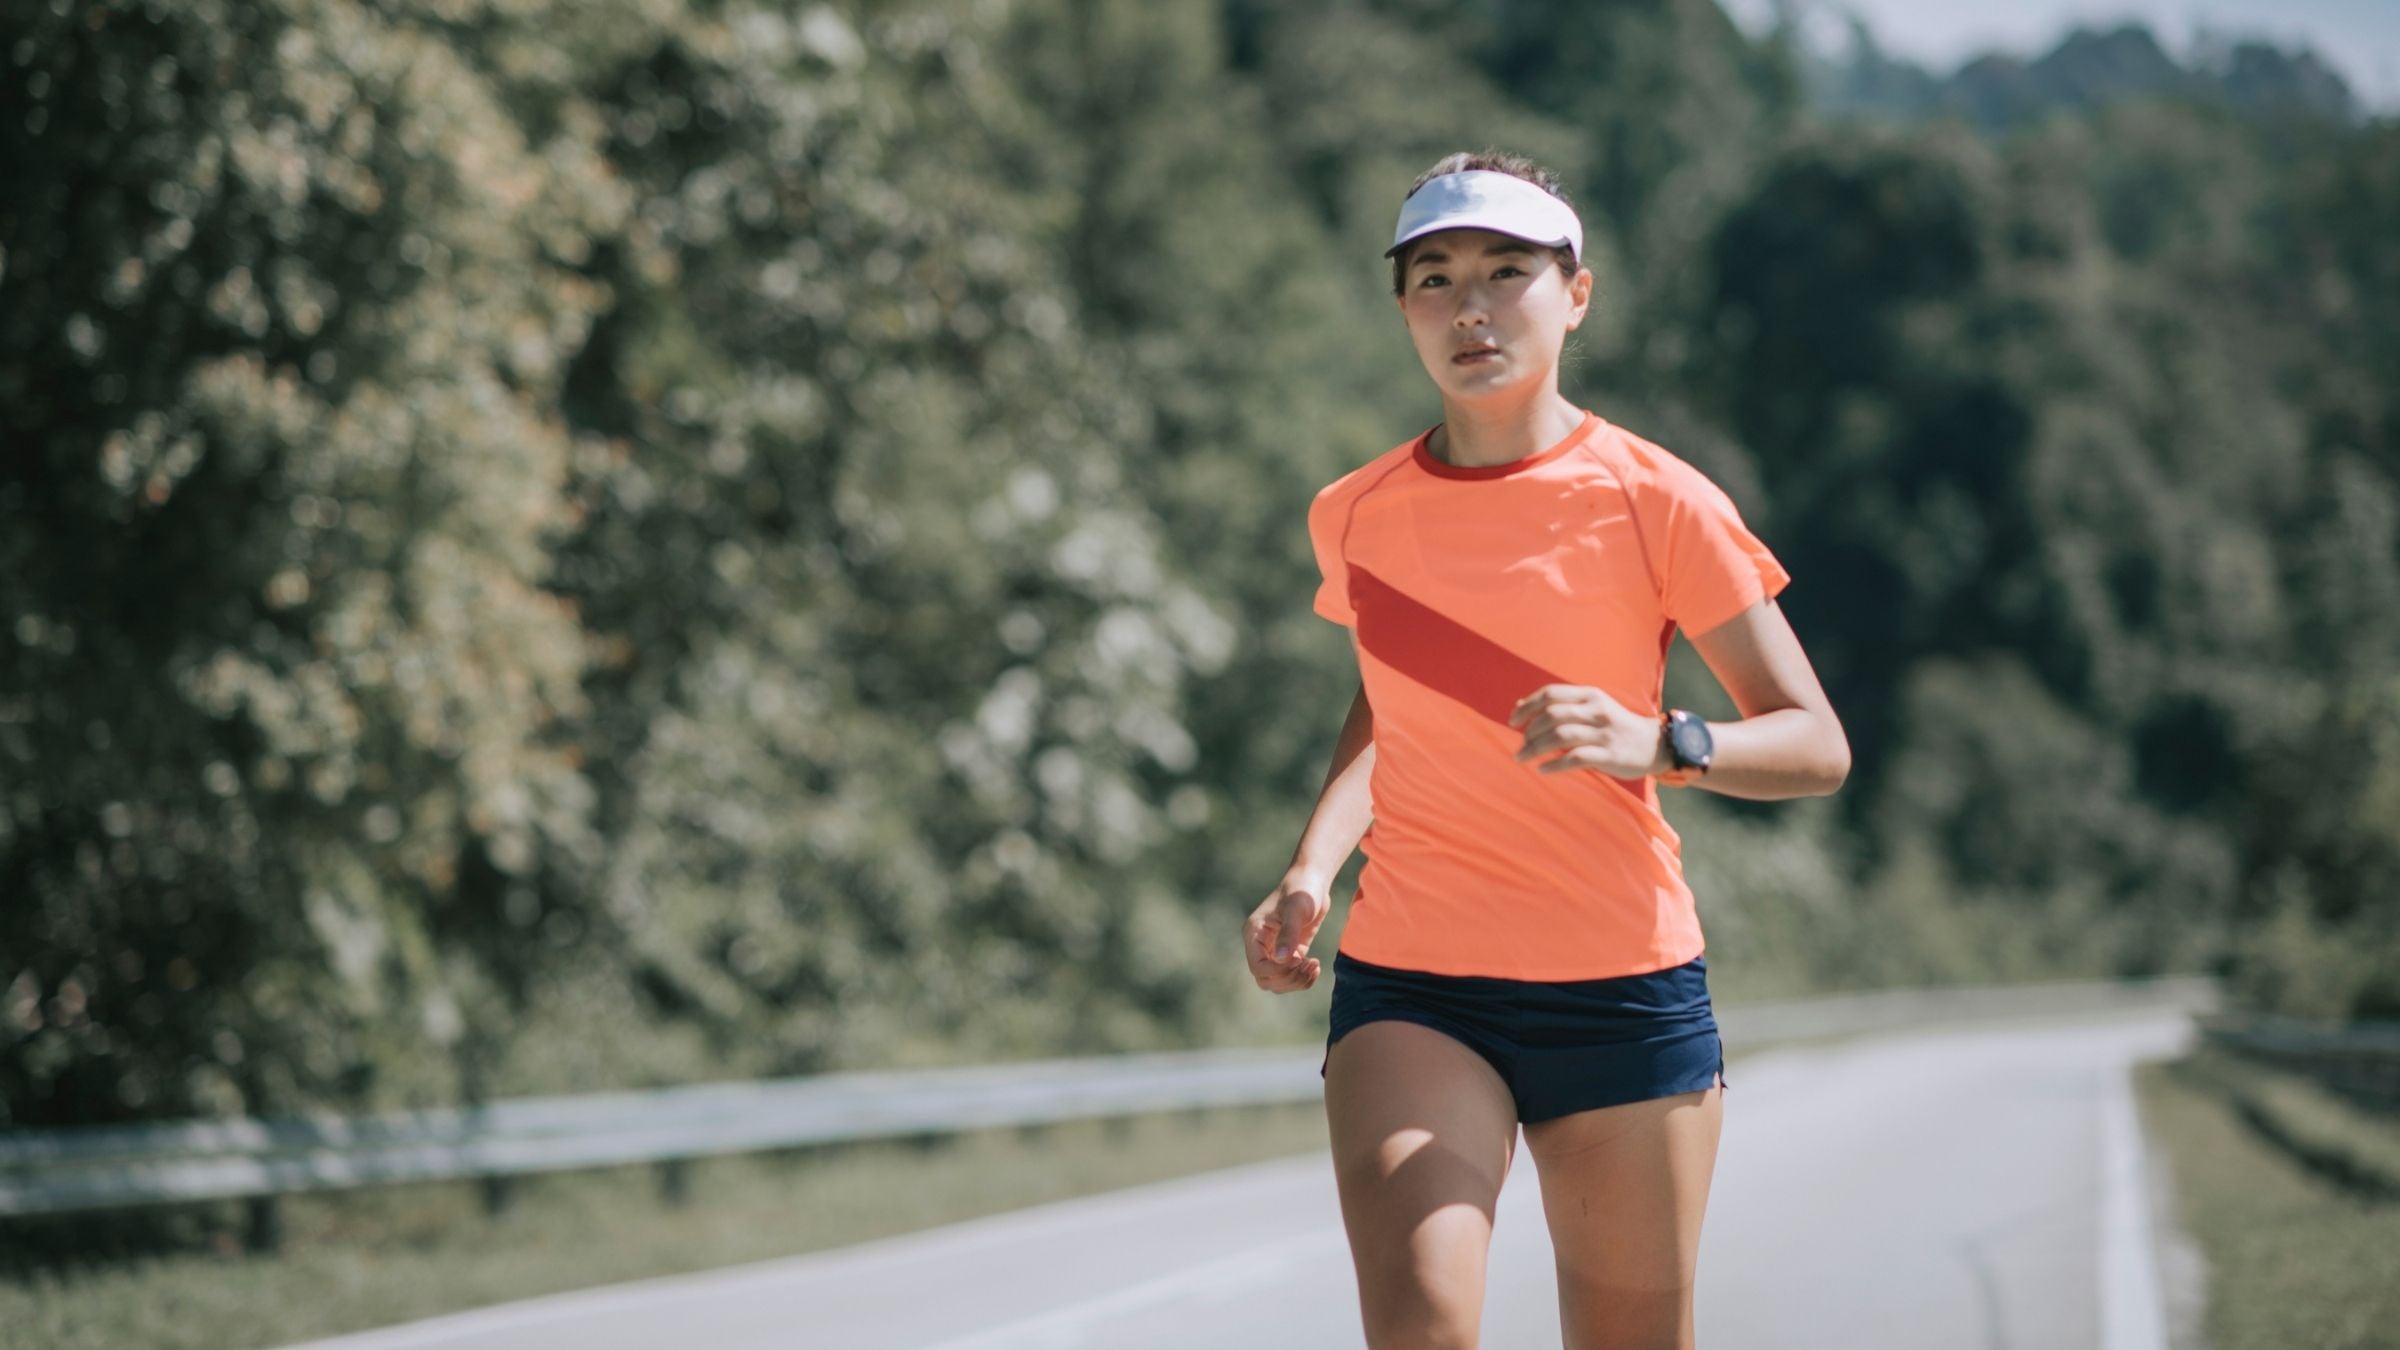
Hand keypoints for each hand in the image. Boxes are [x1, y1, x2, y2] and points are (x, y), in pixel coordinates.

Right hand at [1243, 871, 1327, 992]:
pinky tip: (1315, 965)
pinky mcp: (1290, 952)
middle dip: (1288, 979)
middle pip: (1266, 980)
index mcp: (1254, 934)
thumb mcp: (1296, 910)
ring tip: (1314, 965)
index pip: (1257, 967)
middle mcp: (1260, 945)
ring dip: (1297, 981)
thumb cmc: (1301, 890)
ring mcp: (1275, 950)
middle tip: (1308, 964)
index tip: (1298, 958)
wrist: (1313, 881)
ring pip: (1278, 982)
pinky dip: (1303, 978)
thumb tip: (1281, 960)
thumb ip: (1288, 934)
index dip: (1278, 971)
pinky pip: (1291, 976)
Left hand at [1506, 683, 1668, 777]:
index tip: (1512, 721)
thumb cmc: (1614, 725)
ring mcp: (1604, 733)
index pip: (1550, 694)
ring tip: (1522, 758)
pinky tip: (1542, 769)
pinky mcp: (1609, 755)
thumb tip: (1518, 706)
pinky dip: (1554, 764)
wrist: (1653, 744)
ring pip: (1560, 736)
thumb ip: (1558, 705)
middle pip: (1552, 715)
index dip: (1527, 706)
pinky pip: (1575, 758)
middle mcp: (1596, 710)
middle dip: (1530, 731)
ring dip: (1536, 748)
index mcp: (1589, 695)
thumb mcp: (1590, 707)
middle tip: (1520, 745)